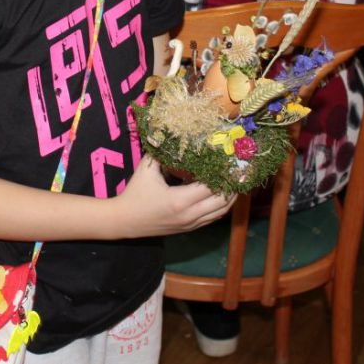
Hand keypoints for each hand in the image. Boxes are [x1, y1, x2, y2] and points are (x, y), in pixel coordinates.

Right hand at [112, 157, 235, 237]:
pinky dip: (222, 207)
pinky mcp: (190, 229)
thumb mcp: (146, 169)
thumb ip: (161, 151)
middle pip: (222, 201)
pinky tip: (224, 195)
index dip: (223, 174)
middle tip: (239, 170)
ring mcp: (191, 224)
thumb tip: (173, 134)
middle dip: (232, 185)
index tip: (231, 161)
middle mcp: (189, 214)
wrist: (125, 221)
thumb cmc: (135, 193)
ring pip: (221, 212)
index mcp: (179, 199)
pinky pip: (213, 218)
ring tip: (236, 181)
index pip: (211, 186)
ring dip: (230, 197)